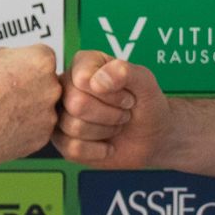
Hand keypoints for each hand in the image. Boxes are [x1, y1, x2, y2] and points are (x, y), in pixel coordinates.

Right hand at [0, 44, 60, 164]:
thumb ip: (13, 55)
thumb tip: (16, 59)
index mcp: (42, 61)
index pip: (44, 60)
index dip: (26, 66)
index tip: (13, 74)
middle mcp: (52, 87)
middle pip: (47, 84)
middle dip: (31, 88)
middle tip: (6, 94)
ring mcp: (49, 115)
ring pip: (43, 109)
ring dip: (28, 109)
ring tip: (2, 112)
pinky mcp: (41, 139)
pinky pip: (37, 130)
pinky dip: (24, 129)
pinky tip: (4, 126)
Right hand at [52, 51, 169, 167]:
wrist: (153, 138)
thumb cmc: (147, 105)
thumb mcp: (146, 83)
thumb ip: (125, 72)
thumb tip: (97, 81)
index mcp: (83, 63)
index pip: (83, 79)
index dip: (111, 94)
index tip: (128, 96)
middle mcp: (66, 85)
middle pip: (76, 103)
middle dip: (110, 114)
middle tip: (124, 113)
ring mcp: (62, 113)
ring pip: (73, 126)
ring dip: (105, 130)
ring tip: (116, 125)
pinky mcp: (63, 140)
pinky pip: (72, 148)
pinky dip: (98, 150)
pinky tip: (108, 145)